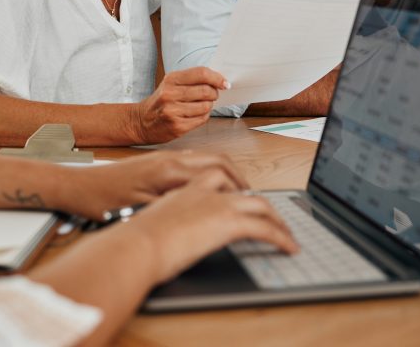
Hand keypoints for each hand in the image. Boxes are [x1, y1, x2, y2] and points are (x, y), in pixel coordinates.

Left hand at [59, 150, 246, 219]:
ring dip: (226, 174)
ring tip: (236, 195)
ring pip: (207, 160)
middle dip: (240, 179)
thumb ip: (176, 206)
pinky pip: (194, 162)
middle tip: (251, 199)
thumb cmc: (104, 202)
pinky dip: (210, 172)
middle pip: (219, 161)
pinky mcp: (158, 162)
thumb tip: (205, 210)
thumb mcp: (143, 211)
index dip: (239, 190)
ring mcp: (165, 158)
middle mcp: (171, 159)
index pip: (220, 173)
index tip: (251, 205)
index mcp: (170, 170)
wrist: (79, 186)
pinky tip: (210, 189)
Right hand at [113, 174, 299, 284]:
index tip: (239, 195)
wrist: (133, 244)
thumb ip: (162, 218)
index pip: (213, 173)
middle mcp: (201, 188)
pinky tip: (289, 247)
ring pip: (260, 203)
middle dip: (258, 199)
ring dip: (276, 218)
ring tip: (285, 233)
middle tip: (269, 215)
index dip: (232, 183)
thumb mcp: (145, 219)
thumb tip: (167, 232)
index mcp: (179, 183)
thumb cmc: (130, 238)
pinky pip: (265, 227)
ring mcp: (216, 202)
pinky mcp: (227, 222)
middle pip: (241, 184)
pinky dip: (281, 237)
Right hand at [130, 67, 227, 143]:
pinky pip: (201, 119)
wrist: (141, 121)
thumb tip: (218, 81)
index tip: (224, 83)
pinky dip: (203, 116)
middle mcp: (170, 94)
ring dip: (208, 106)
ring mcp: (173, 111)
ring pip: (206, 106)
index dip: (217, 78)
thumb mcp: (171, 84)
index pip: (201, 73)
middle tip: (212, 95)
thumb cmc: (161, 101)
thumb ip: (191, 80)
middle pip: (206, 90)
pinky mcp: (177, 126)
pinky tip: (195, 115)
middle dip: (214, 93)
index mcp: (170, 79)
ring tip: (200, 106)